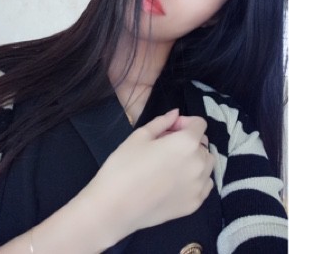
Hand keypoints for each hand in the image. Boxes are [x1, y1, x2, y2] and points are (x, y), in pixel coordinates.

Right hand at [84, 109, 214, 239]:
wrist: (115, 207)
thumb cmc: (124, 166)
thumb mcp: (139, 136)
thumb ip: (162, 122)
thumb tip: (176, 113)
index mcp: (186, 143)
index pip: (199, 124)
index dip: (184, 122)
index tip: (168, 130)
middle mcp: (199, 163)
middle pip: (203, 144)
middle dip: (188, 140)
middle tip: (165, 147)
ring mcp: (199, 186)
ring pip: (207, 164)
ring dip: (194, 159)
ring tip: (171, 165)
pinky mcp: (195, 204)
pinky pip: (205, 184)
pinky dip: (196, 178)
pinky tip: (176, 181)